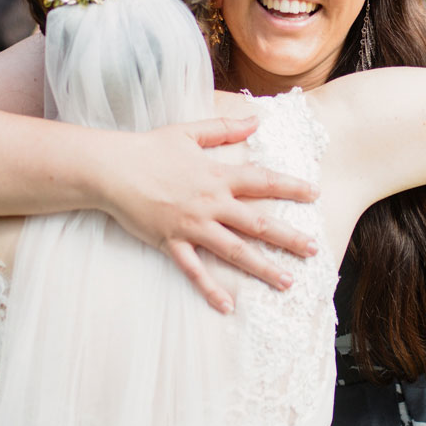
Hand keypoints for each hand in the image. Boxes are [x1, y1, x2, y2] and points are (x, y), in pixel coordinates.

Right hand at [101, 117, 321, 312]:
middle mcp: (210, 203)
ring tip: (287, 282)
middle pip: (258, 222)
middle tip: (314, 250)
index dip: (291, 187)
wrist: (111, 169)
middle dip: (288, 237)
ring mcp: (191, 225)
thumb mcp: (188, 132)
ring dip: (262, 268)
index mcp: (217, 175)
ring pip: (235, 250)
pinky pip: (194, 270)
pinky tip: (228, 306)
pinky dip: (210, 289)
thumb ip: (224, 129)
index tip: (315, 195)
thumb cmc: (148, 148)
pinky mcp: (171, 242)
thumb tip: (255, 120)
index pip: (262, 181)